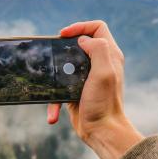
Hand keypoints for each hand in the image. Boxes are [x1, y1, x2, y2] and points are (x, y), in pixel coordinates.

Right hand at [47, 20, 143, 158]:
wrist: (101, 131)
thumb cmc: (104, 104)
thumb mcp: (104, 73)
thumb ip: (98, 50)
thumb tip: (82, 40)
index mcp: (108, 55)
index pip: (97, 28)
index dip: (80, 27)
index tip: (63, 35)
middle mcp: (98, 63)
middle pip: (78, 43)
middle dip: (62, 47)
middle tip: (51, 53)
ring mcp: (85, 77)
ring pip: (65, 64)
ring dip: (54, 75)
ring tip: (49, 83)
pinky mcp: (74, 90)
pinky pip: (59, 88)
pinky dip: (53, 102)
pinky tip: (52, 114)